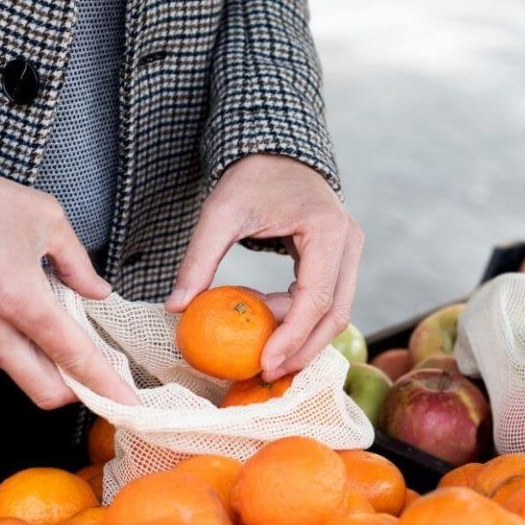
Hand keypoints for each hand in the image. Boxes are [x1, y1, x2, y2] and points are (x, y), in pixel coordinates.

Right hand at [0, 160, 138, 407]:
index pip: (74, 358)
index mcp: (22, 299)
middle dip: (79, 391)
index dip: (107, 385)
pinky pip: (1, 358)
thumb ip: (79, 265)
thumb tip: (98, 293)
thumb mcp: (47, 219)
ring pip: (23, 376)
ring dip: (51, 370)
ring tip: (69, 340)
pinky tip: (34, 326)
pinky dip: (26, 353)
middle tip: (102, 376)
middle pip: (46, 391)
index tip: (129, 401)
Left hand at [165, 155, 363, 379]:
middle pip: (336, 314)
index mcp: (327, 231)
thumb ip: (199, 260)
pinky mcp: (340, 258)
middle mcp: (349, 242)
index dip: (291, 337)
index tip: (263, 364)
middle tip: (267, 373)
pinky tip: (266, 321)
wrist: (274, 150)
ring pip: (336, 312)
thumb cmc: (249, 178)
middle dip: (303, 350)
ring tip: (261, 349)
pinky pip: (327, 299)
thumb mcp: (219, 214)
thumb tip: (175, 307)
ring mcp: (349, 251)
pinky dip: (300, 318)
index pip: (316, 299)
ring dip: (302, 338)